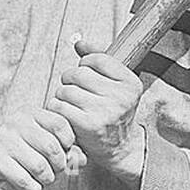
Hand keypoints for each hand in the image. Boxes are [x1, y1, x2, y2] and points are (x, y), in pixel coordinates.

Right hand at [0, 110, 85, 189]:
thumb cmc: (21, 155)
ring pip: (40, 166)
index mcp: (30, 113)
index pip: (61, 124)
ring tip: (43, 179)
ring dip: (47, 180)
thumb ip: (66, 150)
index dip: (69, 143)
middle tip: (55, 172)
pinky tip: (31, 186)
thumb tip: (84, 160)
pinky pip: (25, 180)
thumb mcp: (42, 145)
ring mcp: (3, 139)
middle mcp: (16, 121)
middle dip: (59, 166)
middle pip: (52, 147)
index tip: (65, 152)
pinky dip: (33, 189)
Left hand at [50, 39, 145, 189]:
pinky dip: (58, 109)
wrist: (119, 148)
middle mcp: (121, 96)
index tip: (88, 77)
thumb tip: (79, 42)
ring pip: (66, 90)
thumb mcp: (114, 83)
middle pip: (77, 73)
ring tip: (73, 105)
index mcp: (130, 82)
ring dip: (63, 96)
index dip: (85, 64)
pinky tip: (68, 116)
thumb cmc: (112, 110)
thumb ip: (98, 58)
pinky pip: (60, 106)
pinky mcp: (89, 125)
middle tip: (77, 93)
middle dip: (71, 81)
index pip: (96, 59)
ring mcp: (106, 111)